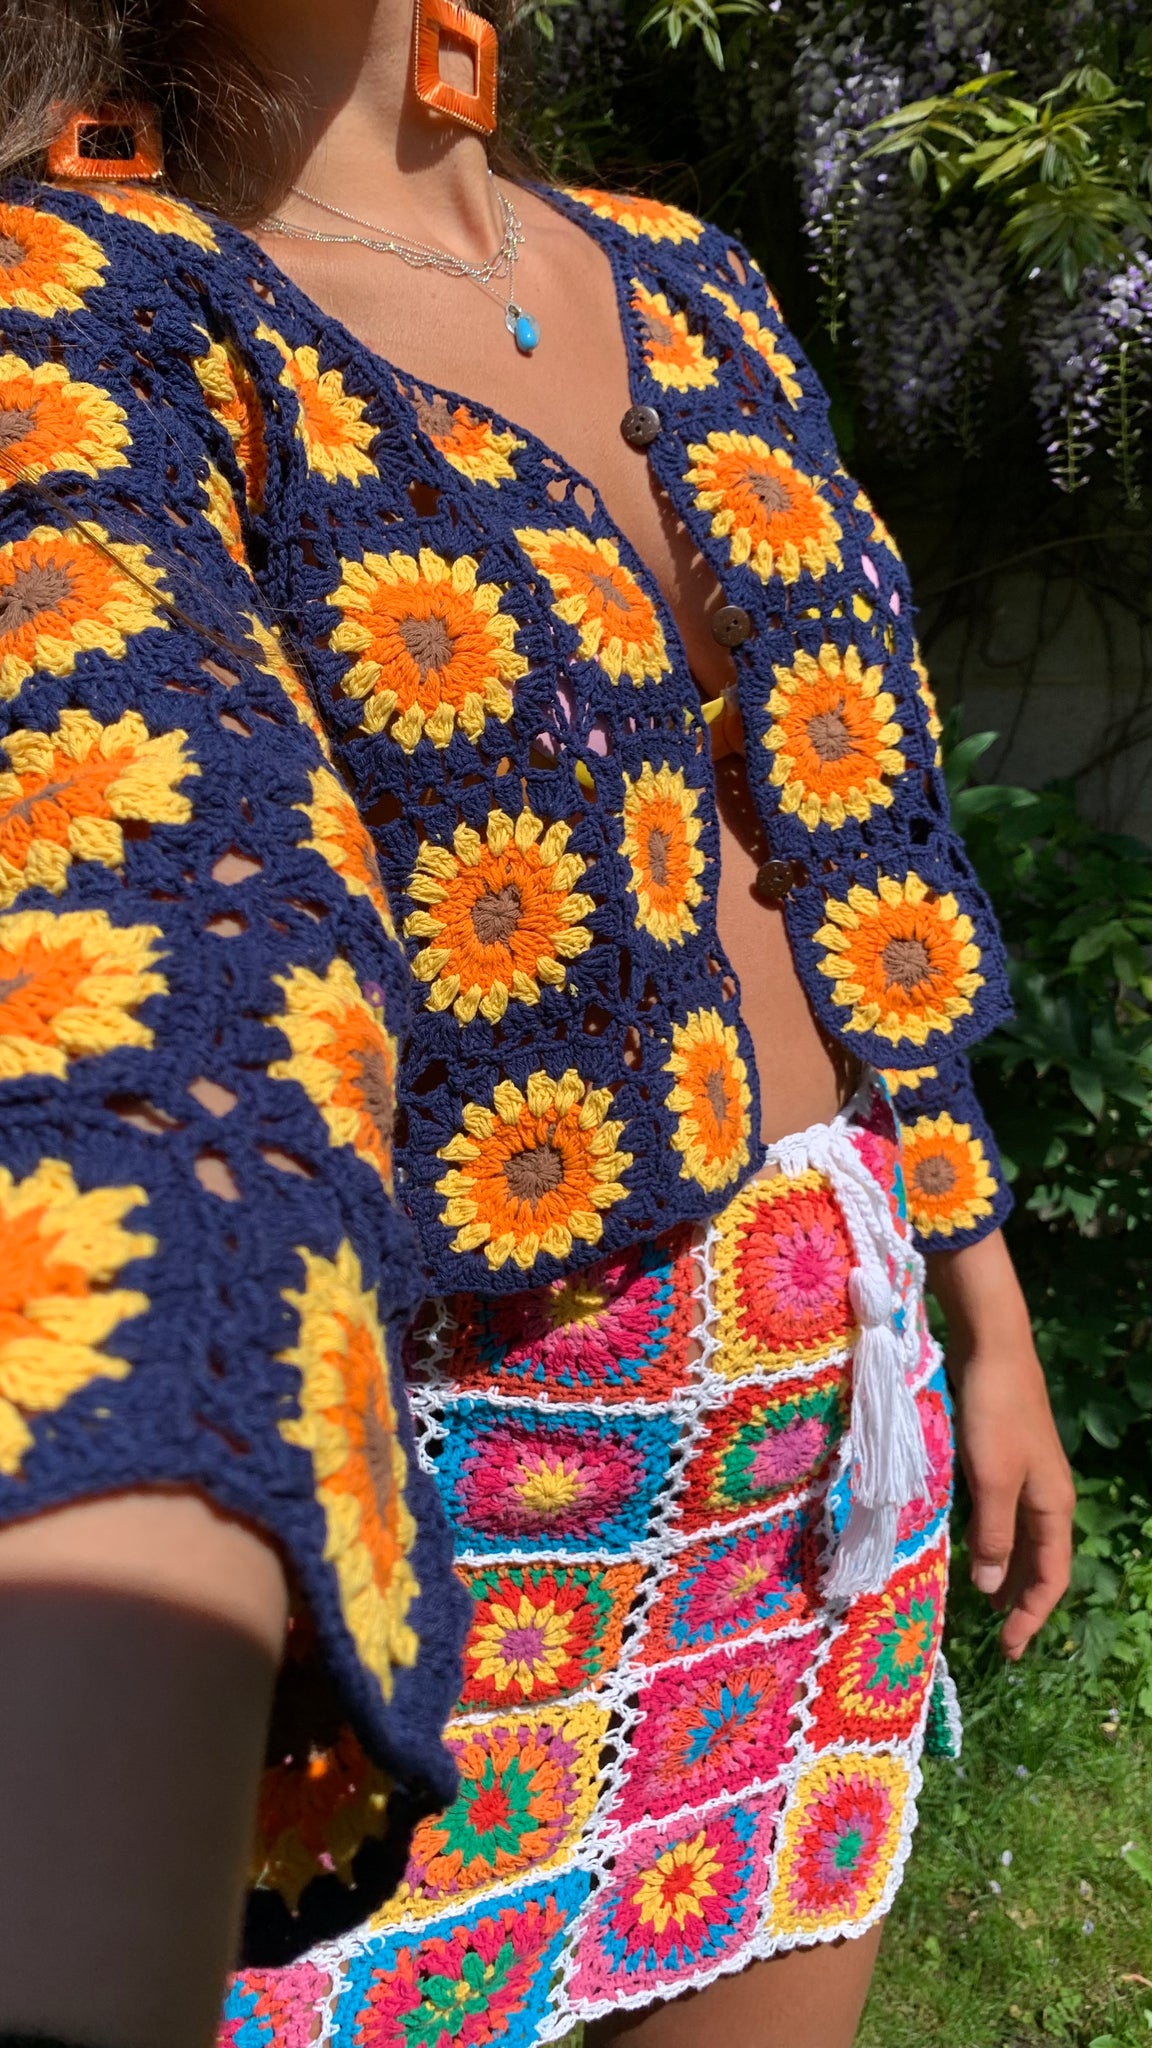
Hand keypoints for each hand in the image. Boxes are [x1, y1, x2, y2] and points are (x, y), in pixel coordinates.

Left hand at [927, 1230, 1075, 1660]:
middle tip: (1000, 1638)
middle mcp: (1048, 1497)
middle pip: (1041, 1562)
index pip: (1050, 1577)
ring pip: (1022, 1539)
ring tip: (987, 1602)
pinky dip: (994, 1540)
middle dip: (1023, 1600)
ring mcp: (1028, 1476)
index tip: (1010, 1651)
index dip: (1032, 1616)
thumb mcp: (992, 1481)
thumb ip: (993, 1534)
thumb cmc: (995, 1416)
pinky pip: (1005, 1515)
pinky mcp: (1006, 1458)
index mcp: (1054, 1507)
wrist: (994, 1350)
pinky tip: (973, 1547)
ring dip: (1008, 1572)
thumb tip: (993, 1588)